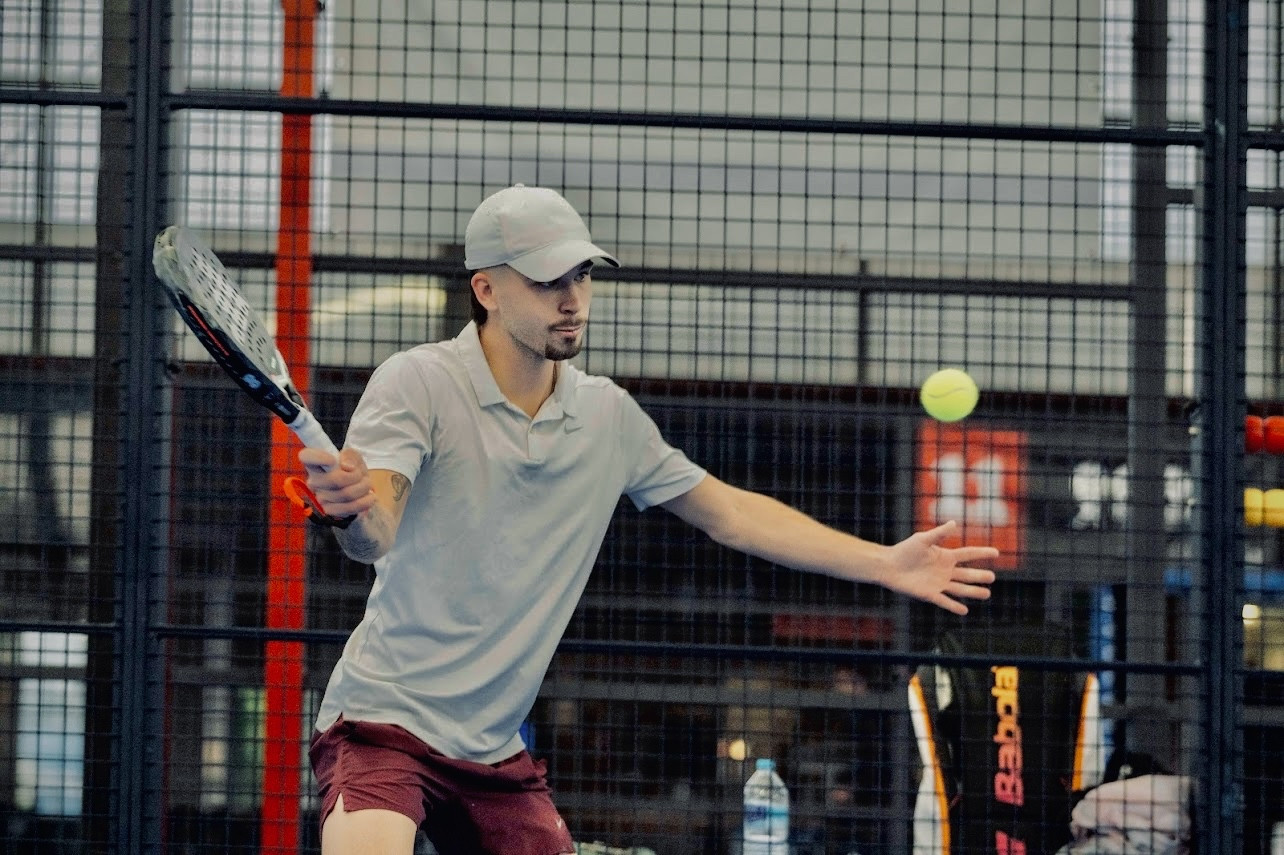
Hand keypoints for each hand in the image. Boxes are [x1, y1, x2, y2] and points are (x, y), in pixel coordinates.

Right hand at [297, 447, 377, 520]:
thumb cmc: (352, 468)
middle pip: (335, 480)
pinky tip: (369, 497)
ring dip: (363, 488)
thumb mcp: (354, 457)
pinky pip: (350, 508)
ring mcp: (320, 497)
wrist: (358, 487)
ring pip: (346, 494)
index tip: (333, 460)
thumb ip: (350, 456)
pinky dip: (365, 502)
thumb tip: (346, 466)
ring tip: (366, 484)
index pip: (306, 456)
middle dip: (356, 476)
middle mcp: (314, 480)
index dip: (318, 458)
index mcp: (316, 462)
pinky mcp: (330, 511)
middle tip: (361, 474)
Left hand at [882, 520, 1000, 614]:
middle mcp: (945, 570)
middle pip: (967, 574)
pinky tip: (965, 610)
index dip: (982, 553)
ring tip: (987, 594)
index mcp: (945, 556)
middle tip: (992, 577)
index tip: (996, 552)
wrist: (888, 565)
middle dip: (979, 576)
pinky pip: (945, 601)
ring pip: (960, 588)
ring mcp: (939, 583)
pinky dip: (954, 606)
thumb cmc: (904, 550)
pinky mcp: (930, 594)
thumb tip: (954, 523)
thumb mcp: (923, 539)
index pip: (968, 554)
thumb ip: (939, 533)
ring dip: (973, 591)